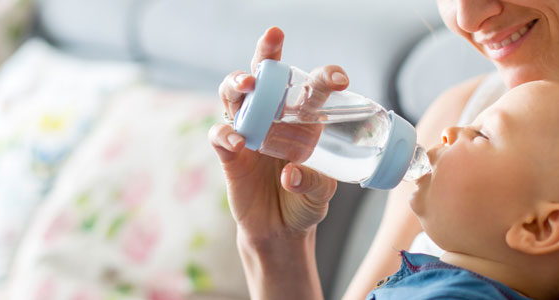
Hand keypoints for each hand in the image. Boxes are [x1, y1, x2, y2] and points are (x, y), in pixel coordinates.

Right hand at [209, 27, 349, 238]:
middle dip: (266, 54)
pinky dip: (225, 134)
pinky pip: (220, 136)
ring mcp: (249, 133)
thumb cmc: (306, 202)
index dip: (323, 76)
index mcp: (303, 121)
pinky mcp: (230, 156)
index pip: (310, 88)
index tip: (338, 79)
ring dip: (237, 83)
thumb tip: (291, 173)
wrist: (281, 232)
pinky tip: (238, 140)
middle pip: (264, 76)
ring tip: (248, 85)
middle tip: (272, 40)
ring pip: (234, 96)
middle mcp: (273, 119)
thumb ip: (313, 183)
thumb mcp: (321, 194)